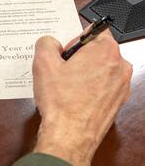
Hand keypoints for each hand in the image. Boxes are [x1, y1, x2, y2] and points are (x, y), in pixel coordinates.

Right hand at [32, 29, 131, 165]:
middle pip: (97, 50)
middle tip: (61, 71)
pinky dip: (89, 88)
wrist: (70, 135)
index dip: (74, 40)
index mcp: (105, 50)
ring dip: (83, 73)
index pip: (92, 30)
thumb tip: (50, 43)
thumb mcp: (43, 64)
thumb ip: (46, 43)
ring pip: (99, 69)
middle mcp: (119, 65)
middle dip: (78, 57)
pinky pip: (102, 85)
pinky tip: (73, 97)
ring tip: (66, 86)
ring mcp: (121, 85)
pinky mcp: (118, 100)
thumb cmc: (62, 103)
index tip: (64, 53)